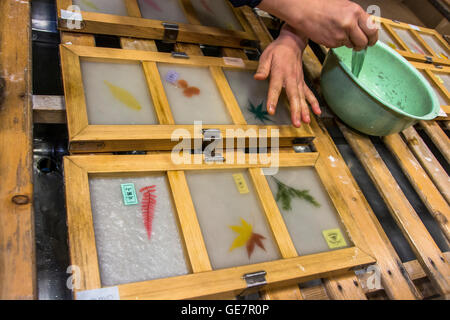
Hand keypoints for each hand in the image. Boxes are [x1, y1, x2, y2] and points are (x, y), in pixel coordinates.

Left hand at [254, 24, 320, 126]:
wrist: (293, 42)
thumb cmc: (278, 50)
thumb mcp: (266, 56)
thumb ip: (262, 68)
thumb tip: (258, 77)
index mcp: (279, 73)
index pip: (275, 88)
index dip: (273, 99)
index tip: (271, 110)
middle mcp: (291, 78)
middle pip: (293, 96)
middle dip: (295, 110)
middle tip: (296, 123)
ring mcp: (298, 81)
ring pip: (302, 97)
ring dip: (305, 110)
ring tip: (305, 122)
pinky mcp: (302, 82)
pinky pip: (309, 94)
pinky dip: (314, 103)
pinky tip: (317, 112)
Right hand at [258, 0, 378, 50]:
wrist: (305, 11)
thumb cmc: (322, 6)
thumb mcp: (345, 6)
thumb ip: (356, 17)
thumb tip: (365, 28)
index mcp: (355, 12)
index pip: (372, 29)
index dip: (373, 37)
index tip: (371, 40)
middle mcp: (349, 24)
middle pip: (364, 41)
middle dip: (363, 45)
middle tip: (360, 44)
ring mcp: (340, 35)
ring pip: (351, 45)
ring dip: (348, 43)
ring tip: (339, 33)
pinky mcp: (332, 43)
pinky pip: (339, 46)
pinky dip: (337, 42)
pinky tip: (331, 33)